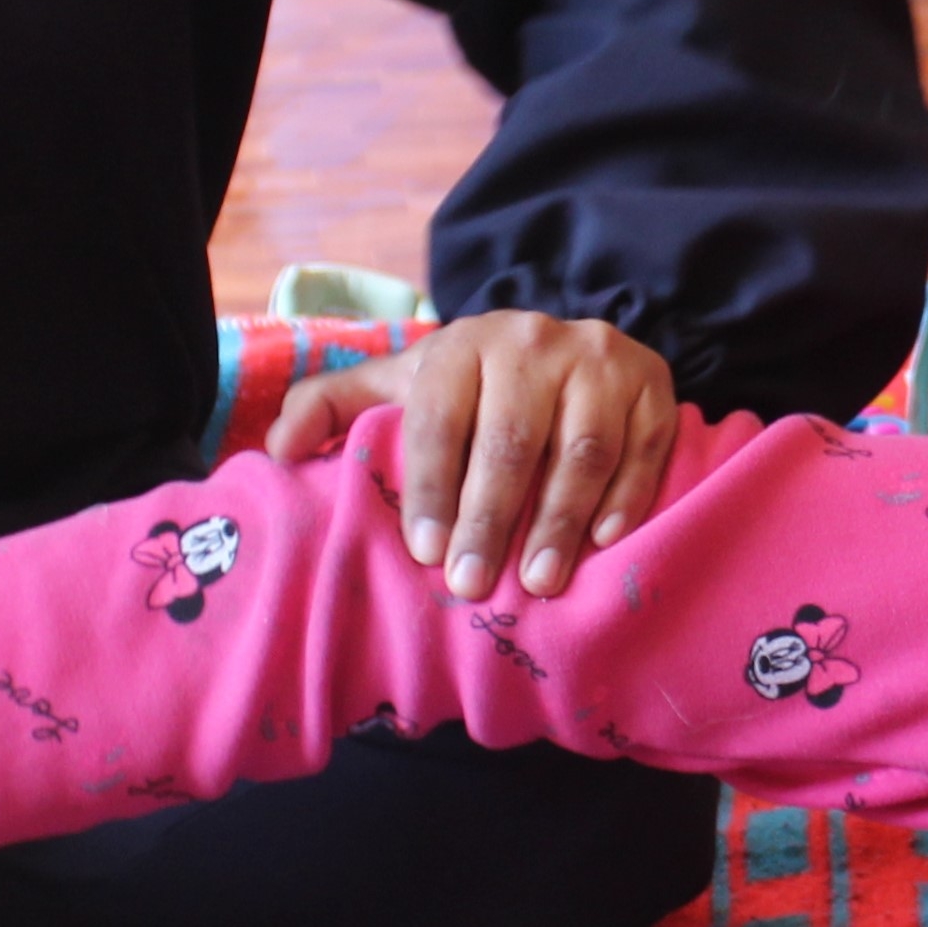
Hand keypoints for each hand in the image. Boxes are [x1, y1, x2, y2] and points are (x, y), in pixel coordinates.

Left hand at [265, 310, 681, 601]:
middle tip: (473, 585)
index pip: (441, 419)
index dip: (430, 489)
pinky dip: (623, 500)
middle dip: (489, 519)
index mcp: (465, 343)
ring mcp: (601, 361)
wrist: (564, 348)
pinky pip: (641, 449)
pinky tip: (601, 545)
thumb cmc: (470, 388)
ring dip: (560, 522)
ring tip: (539, 582)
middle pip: (511, 440)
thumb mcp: (401, 387)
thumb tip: (274, 452)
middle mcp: (535, 341)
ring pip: (580, 450)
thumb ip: (331, 409)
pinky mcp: (654, 386)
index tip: (424, 553)